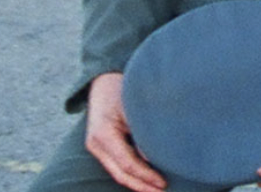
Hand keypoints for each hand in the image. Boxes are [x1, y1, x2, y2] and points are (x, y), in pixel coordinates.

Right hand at [84, 72, 165, 191]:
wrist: (106, 78)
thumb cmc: (122, 88)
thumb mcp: (135, 106)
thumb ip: (143, 129)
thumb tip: (155, 155)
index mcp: (103, 134)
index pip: (127, 163)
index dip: (146, 176)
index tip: (163, 183)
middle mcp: (96, 144)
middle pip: (121, 174)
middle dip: (141, 185)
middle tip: (162, 191)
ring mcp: (97, 147)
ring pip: (118, 172)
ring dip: (137, 182)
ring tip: (156, 189)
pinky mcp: (102, 146)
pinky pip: (118, 164)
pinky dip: (132, 173)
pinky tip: (147, 178)